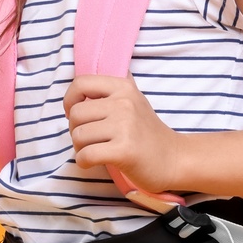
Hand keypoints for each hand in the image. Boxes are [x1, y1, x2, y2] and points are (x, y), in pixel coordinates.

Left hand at [63, 75, 182, 197]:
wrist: (173, 159)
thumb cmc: (146, 134)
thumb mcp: (134, 101)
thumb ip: (111, 90)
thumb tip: (84, 80)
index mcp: (124, 87)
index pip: (80, 83)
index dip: (70, 100)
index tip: (74, 114)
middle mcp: (124, 103)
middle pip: (76, 114)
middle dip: (75, 130)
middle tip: (89, 139)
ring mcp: (125, 127)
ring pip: (78, 136)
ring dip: (80, 148)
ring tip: (94, 151)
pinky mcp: (124, 151)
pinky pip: (86, 155)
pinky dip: (84, 162)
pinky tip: (93, 163)